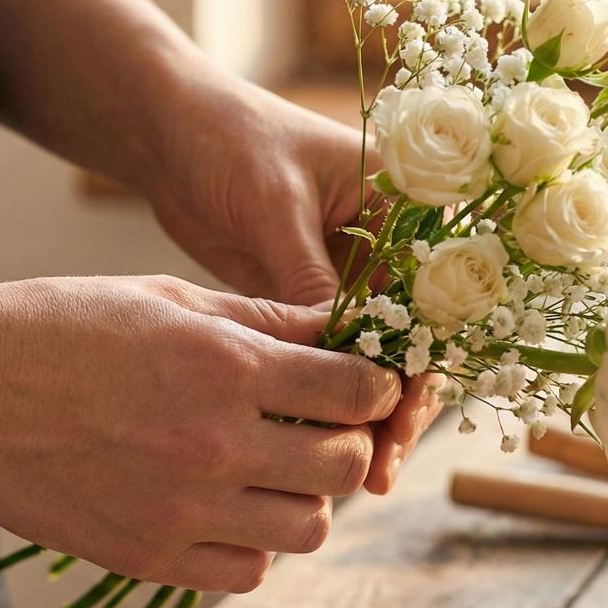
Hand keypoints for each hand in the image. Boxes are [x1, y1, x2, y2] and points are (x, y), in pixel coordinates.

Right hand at [0, 275, 399, 591]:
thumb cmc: (57, 326)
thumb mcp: (164, 298)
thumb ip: (259, 322)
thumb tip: (340, 332)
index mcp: (223, 367)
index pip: (356, 392)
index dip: (374, 385)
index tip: (362, 382)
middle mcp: (214, 445)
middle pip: (344, 467)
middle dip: (346, 441)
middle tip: (320, 424)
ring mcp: (182, 511)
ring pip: (309, 529)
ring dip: (306, 498)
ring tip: (272, 469)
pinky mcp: (148, 558)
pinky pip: (249, 572)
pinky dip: (255, 545)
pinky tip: (229, 506)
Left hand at [141, 80, 441, 489]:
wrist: (169, 131)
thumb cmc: (228, 139)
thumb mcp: (275, 205)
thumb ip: (312, 277)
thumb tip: (344, 356)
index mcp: (407, 200)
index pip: (439, 291)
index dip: (427, 358)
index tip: (403, 414)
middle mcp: (392, 242)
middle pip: (417, 337)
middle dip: (400, 403)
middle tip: (379, 468)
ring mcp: (353, 273)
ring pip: (375, 358)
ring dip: (366, 412)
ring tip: (354, 476)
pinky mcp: (311, 296)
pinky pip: (331, 357)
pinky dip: (328, 398)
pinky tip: (314, 443)